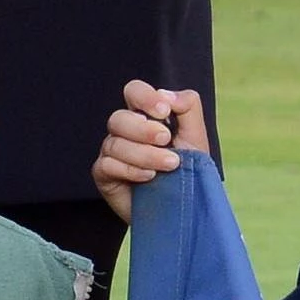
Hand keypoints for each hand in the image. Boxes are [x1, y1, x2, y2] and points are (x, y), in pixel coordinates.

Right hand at [92, 80, 212, 221]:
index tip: (164, 112)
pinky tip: (149, 177)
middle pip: (119, 117)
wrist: (184, 208)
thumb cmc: (189, 170)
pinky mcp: (104, 175)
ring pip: (114, 143)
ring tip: (169, 165)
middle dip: (144, 129)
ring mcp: (112, 153)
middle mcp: (125, 131)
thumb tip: (166, 94)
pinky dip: (130, 169)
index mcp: (145, 116)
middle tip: (167, 140)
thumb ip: (188, 107)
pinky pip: (107, 165)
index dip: (145, 97)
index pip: (134, 91)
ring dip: (144, 154)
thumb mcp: (196, 137)